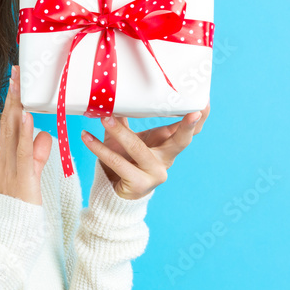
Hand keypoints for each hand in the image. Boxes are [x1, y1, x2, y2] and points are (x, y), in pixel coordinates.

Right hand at [0, 65, 52, 205]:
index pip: (9, 121)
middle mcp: (5, 154)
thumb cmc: (23, 199)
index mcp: (8, 152)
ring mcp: (11, 164)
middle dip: (12, 94)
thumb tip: (45, 133)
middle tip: (16, 71)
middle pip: (8, 119)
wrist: (14, 226)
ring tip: (20, 84)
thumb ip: (39, 152)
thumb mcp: (33, 171)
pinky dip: (24, 132)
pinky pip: (23, 150)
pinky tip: (27, 116)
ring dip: (16, 105)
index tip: (17, 78)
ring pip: (12, 130)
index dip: (13, 99)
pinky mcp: (21, 175)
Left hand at [80, 102, 209, 199]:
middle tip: (192, 112)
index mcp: (167, 146)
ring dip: (120, 132)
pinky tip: (86, 137)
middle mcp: (166, 160)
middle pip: (182, 141)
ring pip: (139, 148)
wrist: (114, 193)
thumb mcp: (127, 139)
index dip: (198, 118)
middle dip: (187, 126)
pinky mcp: (138, 184)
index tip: (203, 101)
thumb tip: (113, 96)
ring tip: (104, 118)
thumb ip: (124, 120)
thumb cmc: (123, 161)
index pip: (188, 131)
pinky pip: (117, 162)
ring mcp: (155, 174)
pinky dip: (99, 148)